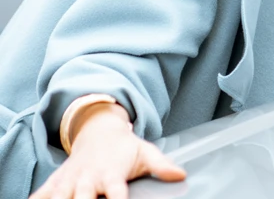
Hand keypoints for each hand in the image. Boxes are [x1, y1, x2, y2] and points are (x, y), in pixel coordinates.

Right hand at [32, 104, 184, 198]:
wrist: (98, 131)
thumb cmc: (124, 148)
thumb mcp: (146, 152)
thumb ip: (162, 165)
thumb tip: (181, 175)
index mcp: (112, 173)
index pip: (116, 192)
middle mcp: (89, 178)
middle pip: (82, 198)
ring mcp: (69, 180)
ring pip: (58, 197)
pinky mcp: (55, 182)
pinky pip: (40, 195)